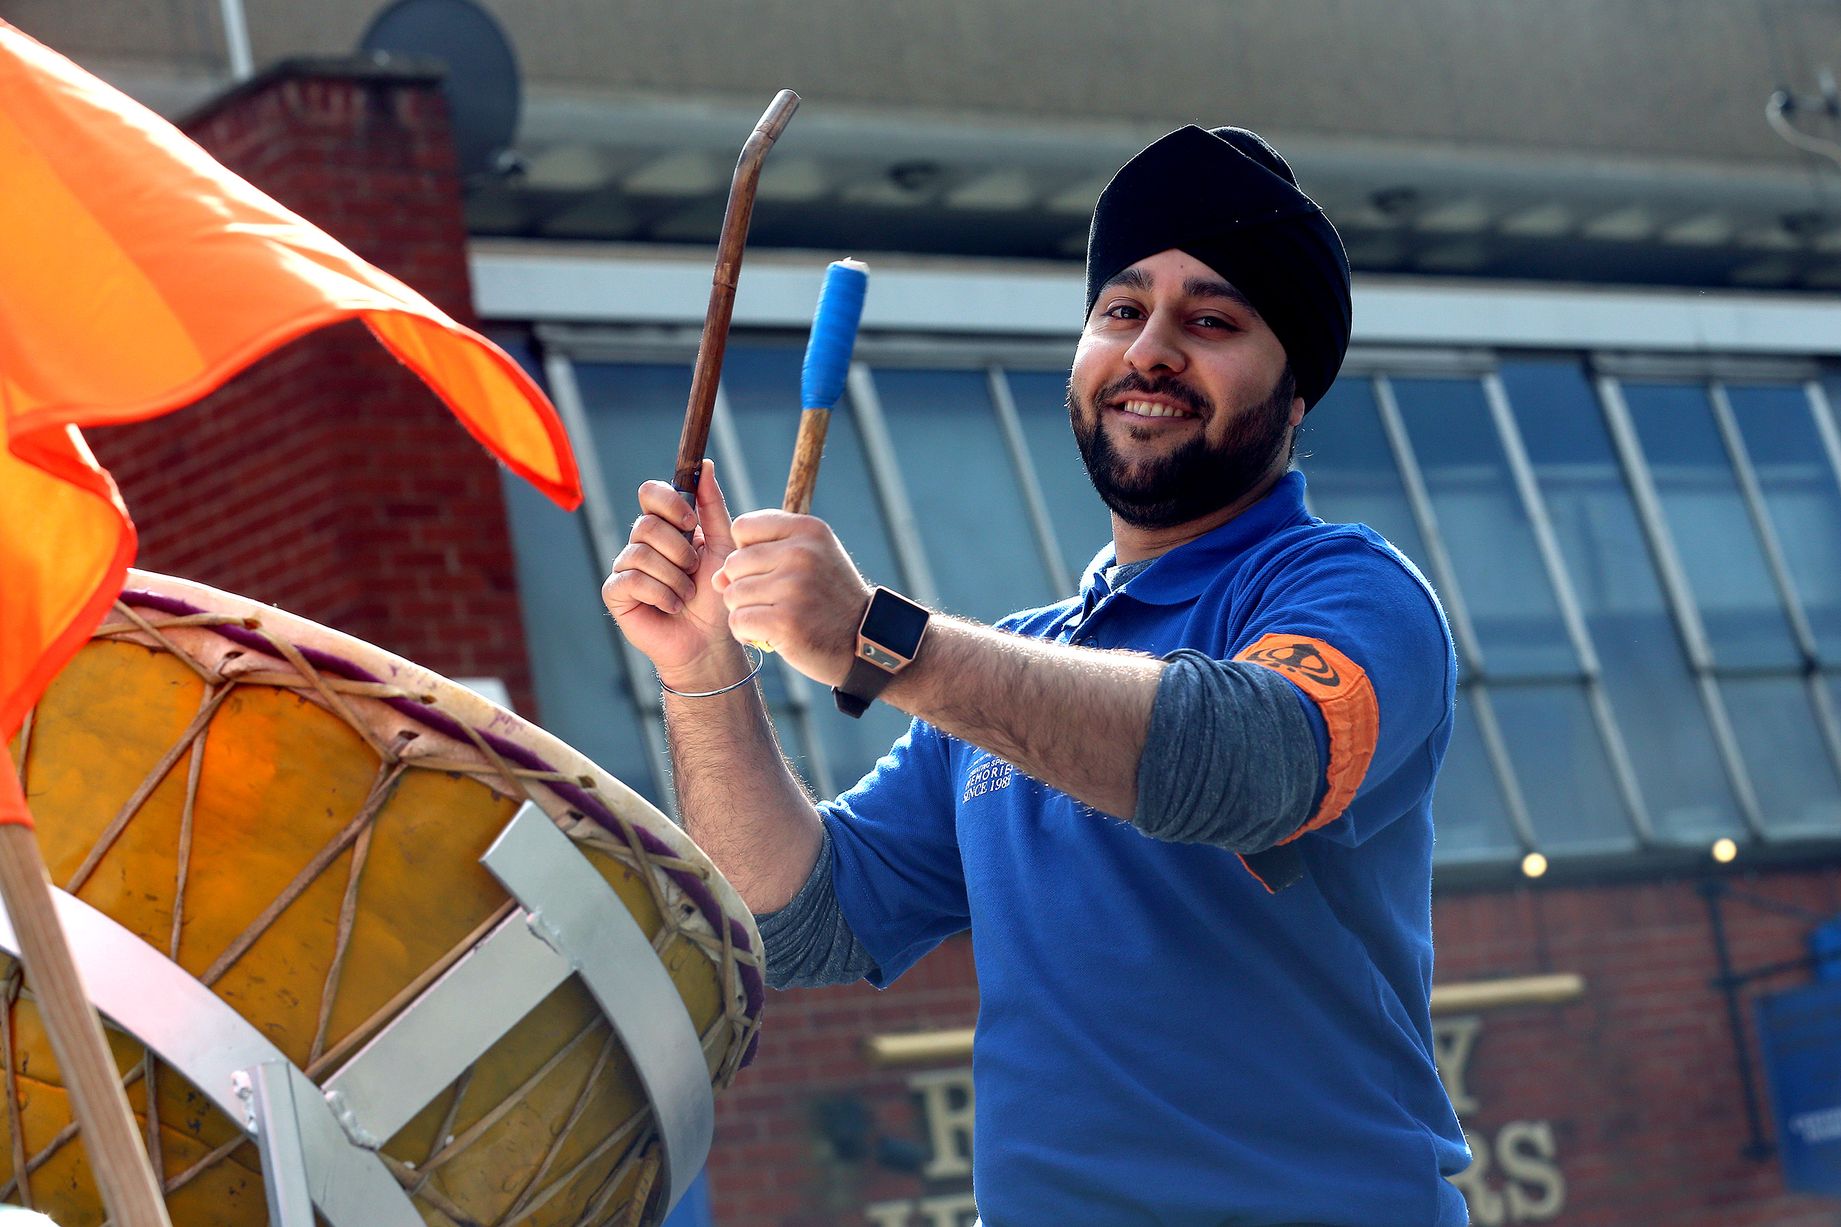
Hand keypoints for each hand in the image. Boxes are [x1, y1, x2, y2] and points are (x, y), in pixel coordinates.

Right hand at [602, 460, 746, 688]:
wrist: (710, 640)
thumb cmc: (717, 593)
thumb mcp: (723, 546)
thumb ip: (713, 507)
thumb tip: (706, 465)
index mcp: (665, 526)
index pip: (650, 492)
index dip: (667, 503)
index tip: (690, 523)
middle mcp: (641, 542)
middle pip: (646, 524)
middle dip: (679, 551)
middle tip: (693, 571)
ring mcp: (626, 566)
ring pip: (641, 554)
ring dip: (675, 578)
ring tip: (686, 594)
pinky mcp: (615, 592)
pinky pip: (631, 580)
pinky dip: (661, 594)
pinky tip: (672, 606)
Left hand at [714, 510, 873, 686]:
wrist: (865, 641)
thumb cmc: (829, 597)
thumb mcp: (811, 558)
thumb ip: (763, 555)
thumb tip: (716, 577)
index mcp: (808, 530)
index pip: (743, 527)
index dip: (745, 551)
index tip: (766, 570)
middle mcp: (802, 553)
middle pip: (733, 563)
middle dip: (741, 585)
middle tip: (768, 601)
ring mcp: (794, 588)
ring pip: (731, 594)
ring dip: (744, 611)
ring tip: (771, 618)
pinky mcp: (785, 622)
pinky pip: (738, 621)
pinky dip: (746, 633)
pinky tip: (767, 635)